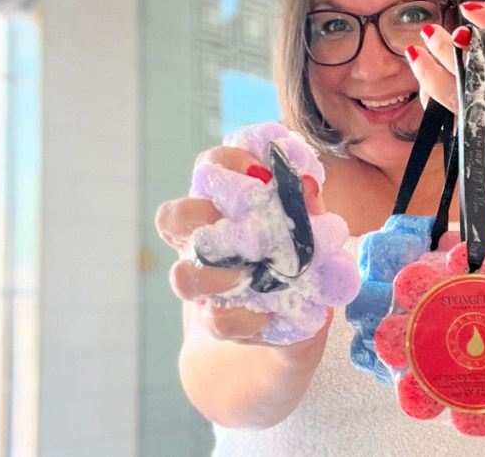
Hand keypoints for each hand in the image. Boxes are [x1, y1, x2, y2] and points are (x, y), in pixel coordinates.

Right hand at [155, 146, 327, 345]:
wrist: (300, 318)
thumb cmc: (304, 257)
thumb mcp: (312, 228)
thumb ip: (307, 208)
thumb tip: (307, 189)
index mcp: (223, 205)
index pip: (208, 168)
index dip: (226, 162)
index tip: (260, 171)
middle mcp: (203, 241)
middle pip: (172, 218)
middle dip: (198, 215)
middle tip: (232, 221)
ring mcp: (205, 283)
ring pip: (182, 277)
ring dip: (214, 275)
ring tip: (247, 275)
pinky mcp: (219, 322)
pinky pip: (218, 321)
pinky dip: (246, 318)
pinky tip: (271, 314)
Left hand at [407, 0, 484, 162]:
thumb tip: (467, 7)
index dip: (481, 36)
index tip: (460, 26)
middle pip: (475, 70)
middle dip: (446, 51)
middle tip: (430, 33)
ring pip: (455, 95)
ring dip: (429, 74)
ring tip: (416, 53)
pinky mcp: (479, 129)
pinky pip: (447, 112)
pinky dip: (432, 94)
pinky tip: (425, 75)